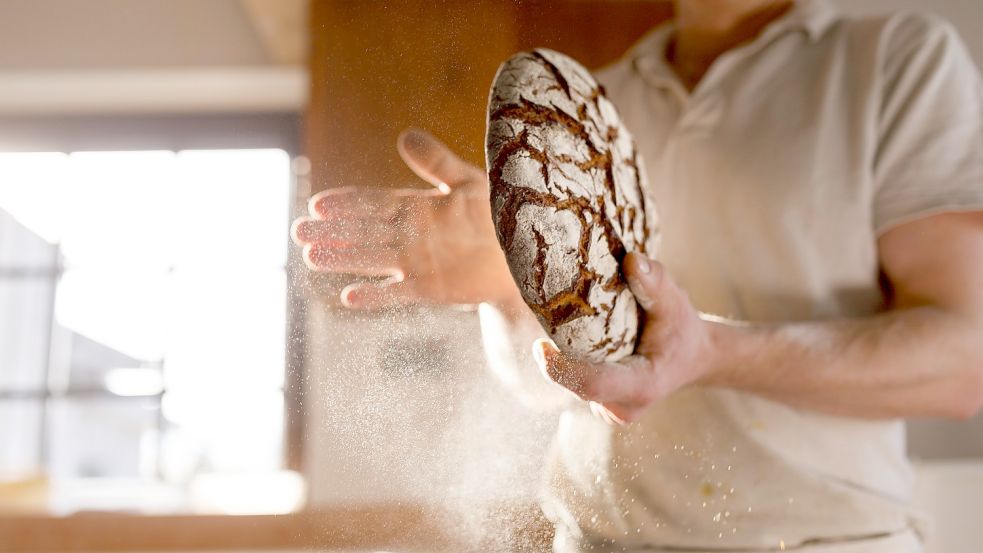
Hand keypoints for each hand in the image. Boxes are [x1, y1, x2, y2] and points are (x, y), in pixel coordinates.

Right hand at [291, 128, 519, 308]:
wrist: (524, 254)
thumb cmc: (499, 213)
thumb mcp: (468, 181)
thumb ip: (436, 162)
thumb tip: (404, 135)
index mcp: (416, 207)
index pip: (372, 203)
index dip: (346, 203)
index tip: (318, 203)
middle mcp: (409, 235)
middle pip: (362, 232)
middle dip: (331, 231)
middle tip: (298, 231)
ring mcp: (416, 263)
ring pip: (371, 260)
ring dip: (342, 259)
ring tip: (311, 257)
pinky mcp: (429, 288)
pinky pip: (397, 293)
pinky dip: (374, 296)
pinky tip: (349, 297)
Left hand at [533, 253, 717, 423]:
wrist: (693, 357)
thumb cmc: (682, 329)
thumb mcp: (675, 302)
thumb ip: (655, 282)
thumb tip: (631, 259)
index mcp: (643, 385)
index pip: (593, 385)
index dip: (561, 370)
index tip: (539, 346)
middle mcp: (624, 406)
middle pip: (577, 384)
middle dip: (557, 357)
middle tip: (547, 319)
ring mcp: (612, 411)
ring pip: (574, 385)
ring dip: (563, 358)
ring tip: (563, 326)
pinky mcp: (603, 406)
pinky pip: (576, 385)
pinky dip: (570, 363)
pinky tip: (576, 342)